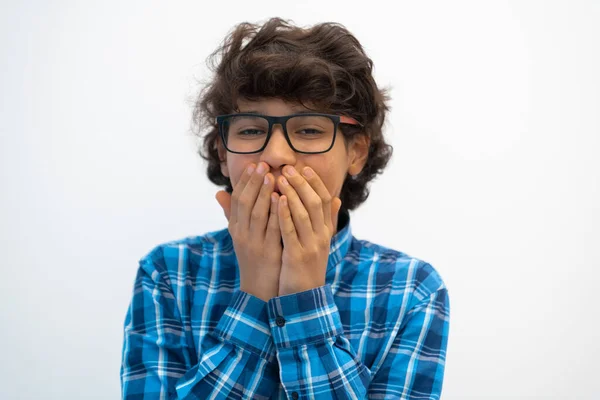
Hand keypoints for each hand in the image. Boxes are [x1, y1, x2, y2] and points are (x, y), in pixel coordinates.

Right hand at [216, 162, 281, 301]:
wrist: (259, 289)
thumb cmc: (252, 258)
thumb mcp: (239, 236)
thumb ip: (232, 214)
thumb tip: (218, 193)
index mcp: (236, 229)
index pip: (237, 200)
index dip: (244, 181)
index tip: (253, 164)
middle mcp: (242, 234)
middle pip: (246, 203)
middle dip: (254, 182)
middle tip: (263, 164)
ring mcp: (255, 243)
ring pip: (258, 214)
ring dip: (264, 194)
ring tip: (272, 176)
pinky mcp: (268, 252)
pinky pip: (272, 229)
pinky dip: (275, 213)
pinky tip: (281, 200)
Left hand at [276, 166, 341, 295]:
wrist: (304, 297)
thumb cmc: (307, 266)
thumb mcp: (320, 242)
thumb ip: (327, 220)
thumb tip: (337, 198)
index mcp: (325, 231)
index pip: (324, 200)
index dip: (315, 182)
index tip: (304, 167)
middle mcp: (321, 236)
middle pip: (315, 202)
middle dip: (301, 183)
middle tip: (288, 168)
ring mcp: (310, 246)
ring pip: (303, 213)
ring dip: (292, 193)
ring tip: (280, 178)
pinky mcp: (297, 256)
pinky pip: (290, 230)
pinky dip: (284, 213)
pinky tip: (276, 201)